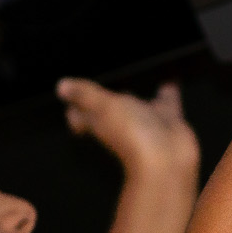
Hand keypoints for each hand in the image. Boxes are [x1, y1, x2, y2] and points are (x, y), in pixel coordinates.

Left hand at [56, 77, 199, 182]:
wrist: (166, 159)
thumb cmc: (132, 137)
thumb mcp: (102, 106)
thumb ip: (84, 94)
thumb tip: (61, 87)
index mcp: (100, 121)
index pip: (82, 115)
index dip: (76, 108)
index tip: (71, 95)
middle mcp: (122, 122)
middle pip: (110, 108)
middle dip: (106, 96)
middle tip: (103, 81)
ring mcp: (145, 122)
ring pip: (139, 104)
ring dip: (138, 93)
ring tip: (137, 72)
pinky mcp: (168, 119)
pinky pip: (167, 101)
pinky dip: (168, 90)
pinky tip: (170, 76)